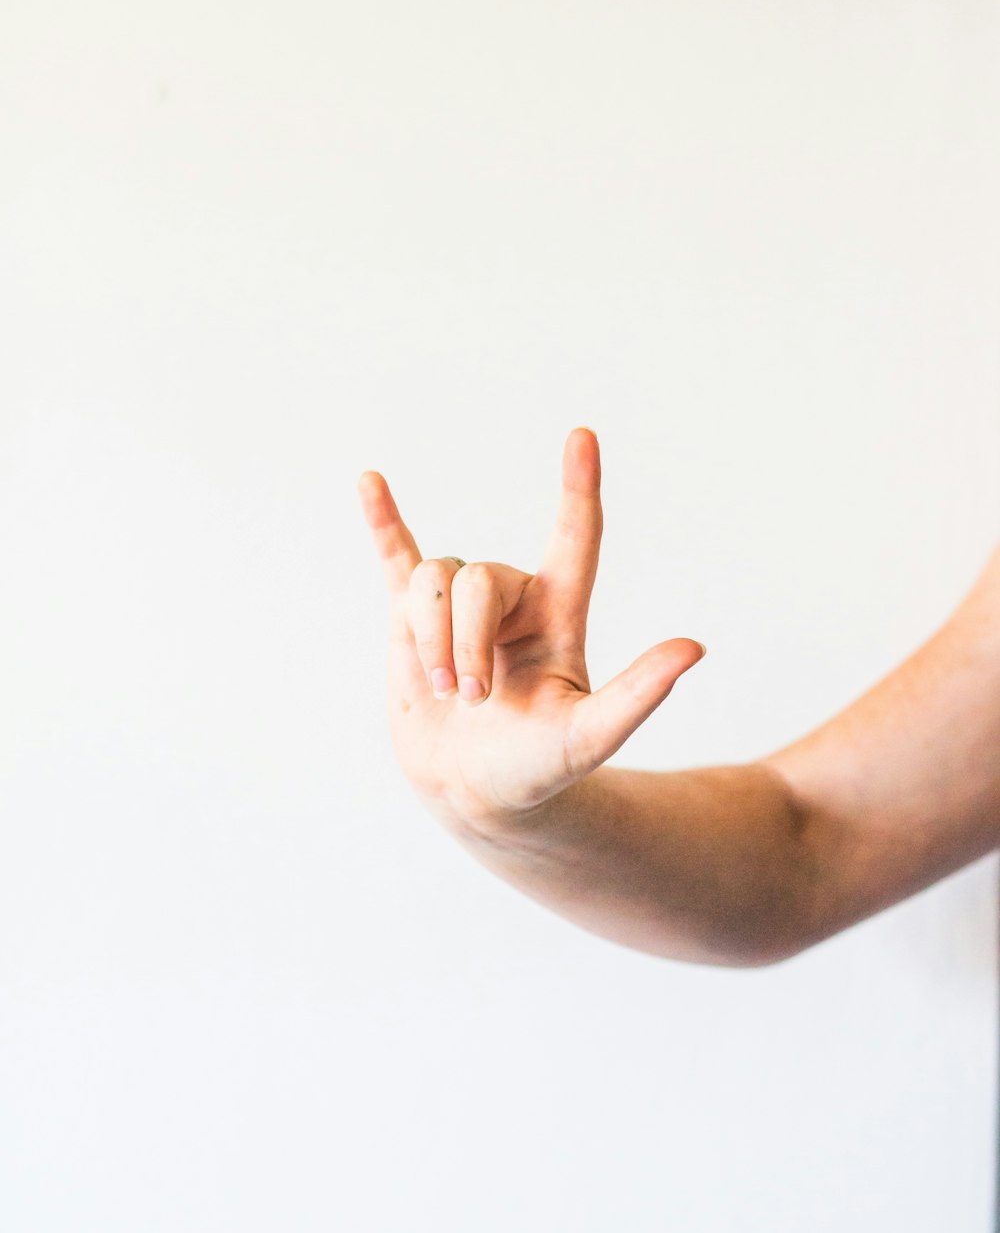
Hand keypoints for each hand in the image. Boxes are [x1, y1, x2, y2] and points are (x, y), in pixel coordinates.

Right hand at [358, 428, 705, 830]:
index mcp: (559, 615)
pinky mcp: (412, 620)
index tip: (582, 438)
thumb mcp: (591, 736)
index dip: (578, 489)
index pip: (574, 539)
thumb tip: (695, 650)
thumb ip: (639, 693)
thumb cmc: (540, 769)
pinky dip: (382, 521)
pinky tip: (369, 482)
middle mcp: (511, 600)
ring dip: (430, 638)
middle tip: (474, 698)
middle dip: (468, 640)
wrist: (475, 794)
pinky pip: (396, 558)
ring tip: (445, 691)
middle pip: (478, 579)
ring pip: (433, 581)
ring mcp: (460, 607)